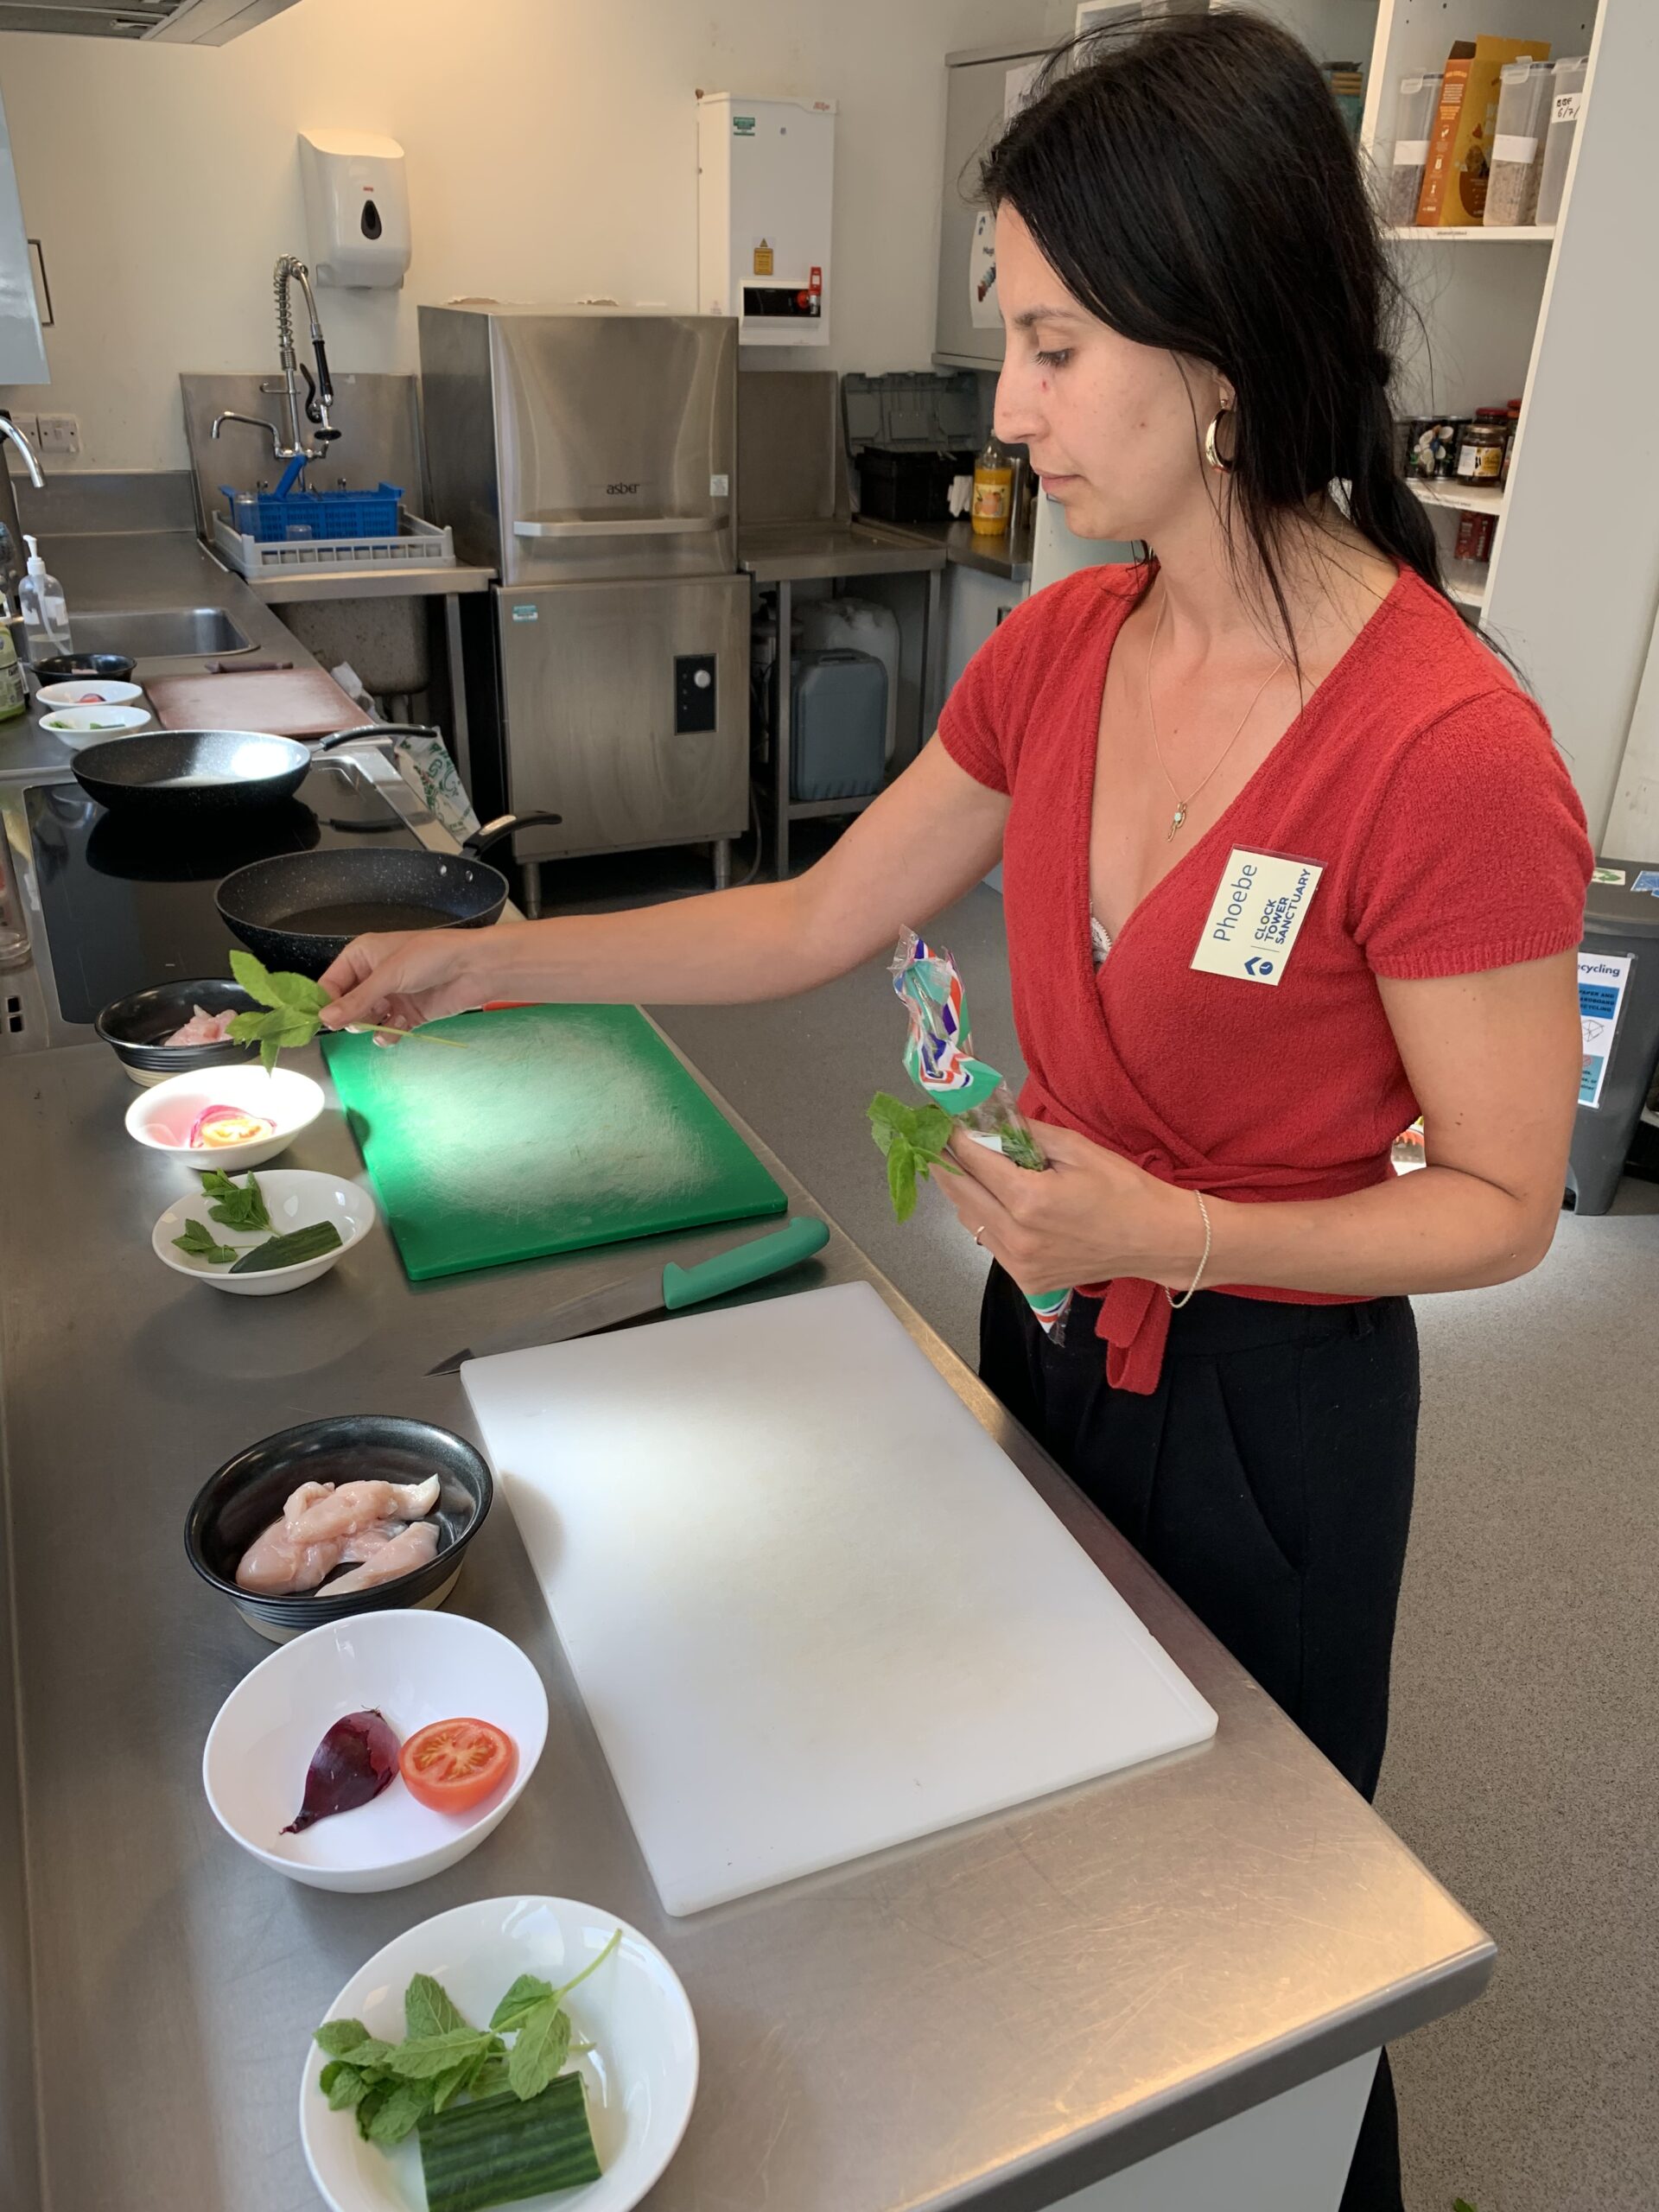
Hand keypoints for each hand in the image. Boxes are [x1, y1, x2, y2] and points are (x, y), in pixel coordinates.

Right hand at [317, 929, 498, 1036]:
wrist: (475, 969)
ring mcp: (391, 996)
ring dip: (372, 1026)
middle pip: (346, 1006)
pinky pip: (387, 1030)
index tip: (326, 1022)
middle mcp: (373, 976)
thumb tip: (324, 1019)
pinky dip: (390, 1034)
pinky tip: (399, 1027)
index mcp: (361, 956)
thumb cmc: (431, 958)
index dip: (326, 1003)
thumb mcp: (389, 975)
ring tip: (386, 1020)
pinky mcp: (408, 1014)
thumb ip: (356, 1000)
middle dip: (352, 1017)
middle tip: (364, 1019)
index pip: (330, 983)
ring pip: (365, 1021)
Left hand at [937, 1122, 1201, 1293]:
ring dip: (963, 1190)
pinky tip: (996, 1200)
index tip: (939, 1118)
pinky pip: (988, 1242)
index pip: (970, 1160)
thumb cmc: (1123, 1188)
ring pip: (968, 1219)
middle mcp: (1015, 1236)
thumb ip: (1025, 1133)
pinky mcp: (1026, 1280)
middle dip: (945, 1160)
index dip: (951, 1135)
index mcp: (1028, 1199)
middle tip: (938, 1138)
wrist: (1156, 1240)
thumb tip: (989, 1118)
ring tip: (968, 1166)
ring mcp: (1018, 1263)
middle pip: (958, 1191)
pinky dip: (984, 1217)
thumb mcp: (1076, 1148)